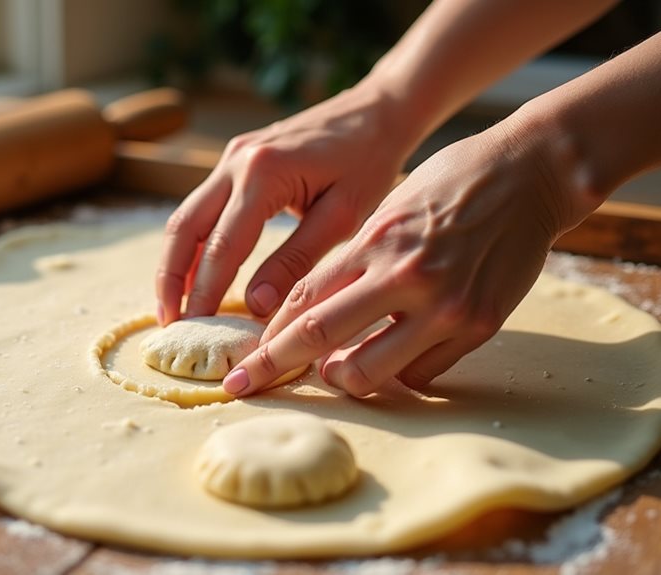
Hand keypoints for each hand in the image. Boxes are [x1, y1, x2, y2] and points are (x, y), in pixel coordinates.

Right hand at [156, 82, 418, 324]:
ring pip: (184, 217)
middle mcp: (236, 161)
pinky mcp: (234, 160)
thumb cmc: (368, 162)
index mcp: (263, 174)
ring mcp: (229, 157)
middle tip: (169, 324)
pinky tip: (195, 274)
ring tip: (174, 307)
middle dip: (171, 280)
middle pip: (183, 228)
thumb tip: (255, 306)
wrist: (375, 110)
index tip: (197, 330)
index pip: (222, 246)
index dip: (205, 293)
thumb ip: (295, 262)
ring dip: (175, 263)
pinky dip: (193, 244)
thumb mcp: (341, 218)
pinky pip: (201, 206)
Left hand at [224, 118, 572, 397]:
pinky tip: (392, 357)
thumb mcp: (388, 210)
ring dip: (340, 378)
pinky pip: (421, 375)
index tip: (242, 362)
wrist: (530, 173)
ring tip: (333, 371)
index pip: (302, 301)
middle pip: (319, 337)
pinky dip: (398, 373)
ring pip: (368, 371)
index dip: (266, 338)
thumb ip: (351, 262)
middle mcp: (404, 277)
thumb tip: (307, 315)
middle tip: (244, 385)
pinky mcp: (480, 326)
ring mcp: (445, 306)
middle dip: (272, 367)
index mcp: (374, 242)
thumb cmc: (450, 185)